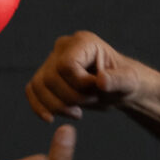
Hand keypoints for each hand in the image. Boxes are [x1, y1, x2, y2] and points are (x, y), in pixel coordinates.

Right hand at [26, 30, 155, 123]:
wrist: (117, 89)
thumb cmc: (125, 83)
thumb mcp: (128, 82)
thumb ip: (117, 81)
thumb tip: (101, 81)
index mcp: (83, 42)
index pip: (66, 66)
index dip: (78, 85)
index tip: (96, 91)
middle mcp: (63, 47)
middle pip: (50, 78)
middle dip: (71, 98)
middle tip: (90, 101)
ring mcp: (51, 61)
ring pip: (38, 86)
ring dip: (57, 106)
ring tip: (77, 112)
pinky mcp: (45, 75)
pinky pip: (31, 90)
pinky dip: (39, 107)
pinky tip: (51, 118)